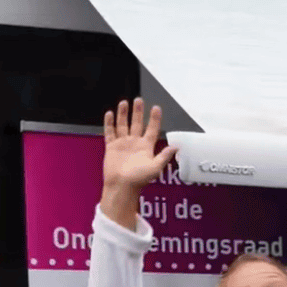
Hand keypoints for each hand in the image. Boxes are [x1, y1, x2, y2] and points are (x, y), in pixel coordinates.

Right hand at [101, 99, 178, 228]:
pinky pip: (110, 132)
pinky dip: (109, 123)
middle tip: (139, 100)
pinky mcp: (111, 147)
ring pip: (123, 125)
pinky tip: (110, 113)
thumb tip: (176, 147)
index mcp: (146, 147)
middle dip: (138, 112)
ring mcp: (122, 144)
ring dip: (123, 114)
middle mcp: (134, 143)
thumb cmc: (139, 179)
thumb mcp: (155, 168)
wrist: (122, 186)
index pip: (151, 129)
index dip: (154, 119)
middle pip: (137, 123)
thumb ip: (164, 156)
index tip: (156, 108)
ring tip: (125, 103)